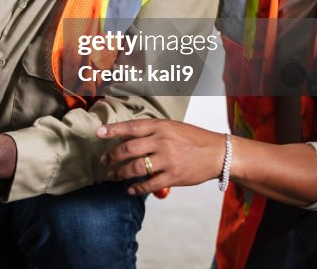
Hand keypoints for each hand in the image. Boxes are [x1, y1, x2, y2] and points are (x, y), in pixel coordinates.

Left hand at [96, 119, 225, 195]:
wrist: (218, 153)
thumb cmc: (193, 138)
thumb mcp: (172, 127)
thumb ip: (151, 131)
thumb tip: (126, 137)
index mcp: (160, 126)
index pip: (131, 127)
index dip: (112, 130)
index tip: (98, 133)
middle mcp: (162, 141)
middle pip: (128, 149)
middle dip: (112, 156)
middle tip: (104, 161)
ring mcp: (167, 159)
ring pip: (135, 167)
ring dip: (120, 173)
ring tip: (112, 175)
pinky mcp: (174, 176)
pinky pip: (149, 184)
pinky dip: (137, 188)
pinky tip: (130, 189)